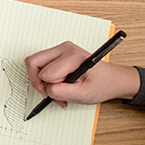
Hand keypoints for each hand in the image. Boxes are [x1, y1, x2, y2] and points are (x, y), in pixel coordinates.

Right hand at [25, 42, 140, 107]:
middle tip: (49, 93)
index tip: (58, 95)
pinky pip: (40, 65)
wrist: (111, 80)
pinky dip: (44, 79)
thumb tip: (46, 89)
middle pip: (33, 63)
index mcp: (73, 56)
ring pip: (34, 64)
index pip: (46, 73)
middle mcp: (65, 48)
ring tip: (56, 91)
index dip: (50, 87)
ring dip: (41, 81)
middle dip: (38, 82)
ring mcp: (60, 50)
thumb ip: (61, 92)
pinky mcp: (57, 54)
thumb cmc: (101, 85)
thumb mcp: (83, 94)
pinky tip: (56, 86)